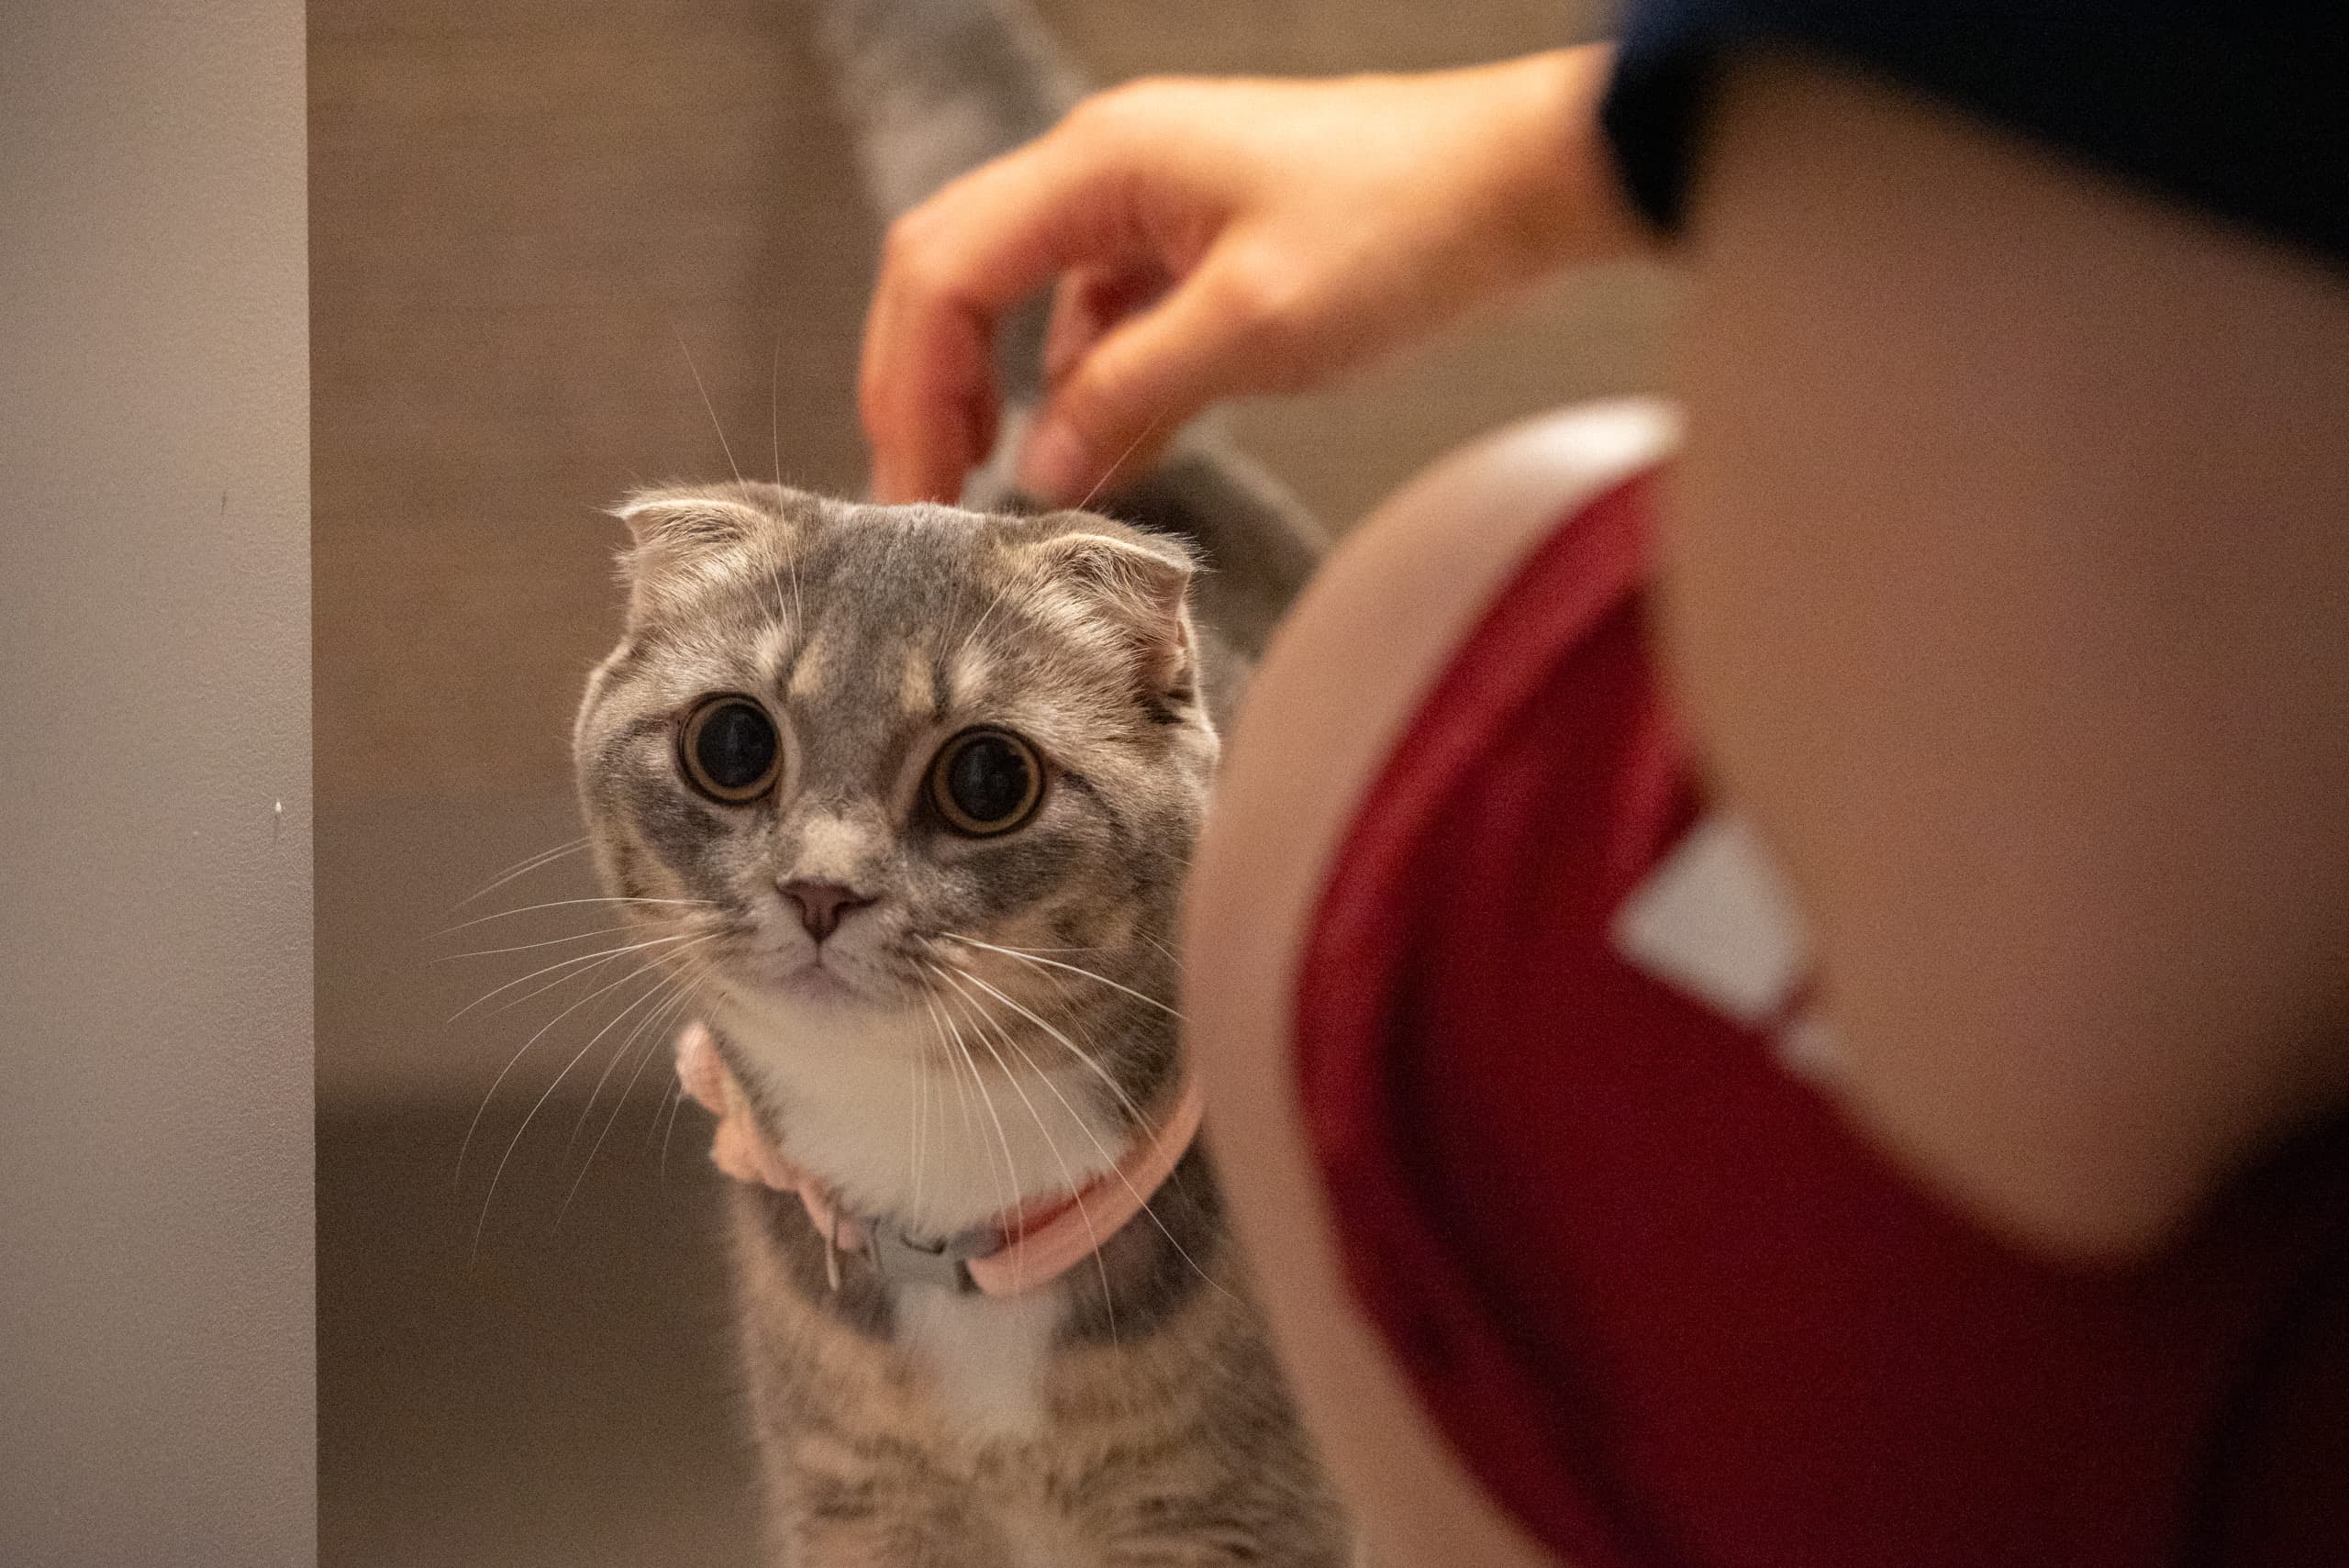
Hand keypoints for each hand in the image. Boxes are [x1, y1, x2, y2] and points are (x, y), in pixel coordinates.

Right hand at [859, 45, 1642, 503]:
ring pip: (1020, 299)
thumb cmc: (1408, 225)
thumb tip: (1038, 468)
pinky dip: (1078, 387)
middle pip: (955, 274)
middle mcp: (1103, 170)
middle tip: (922, 497)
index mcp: (1099, 165)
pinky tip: (1094, 450)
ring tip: (990, 488)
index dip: (910, 389)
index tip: (917, 492)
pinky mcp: (1188, 245)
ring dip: (995, 391)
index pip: (943, 270)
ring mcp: (1144, 204)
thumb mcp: (1257, 326)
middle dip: (924, 389)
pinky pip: (1097, 318)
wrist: (1521, 182)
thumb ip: (1131, 395)